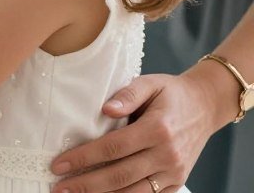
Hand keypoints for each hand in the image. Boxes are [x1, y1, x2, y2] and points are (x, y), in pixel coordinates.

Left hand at [51, 73, 215, 192]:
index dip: (84, 158)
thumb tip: (105, 109)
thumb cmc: (171, 93)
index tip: (59, 164)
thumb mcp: (150, 83)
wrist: (206, 106)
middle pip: (120, 175)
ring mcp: (174, 172)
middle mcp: (167, 154)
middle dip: (86, 184)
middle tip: (59, 188)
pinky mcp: (177, 182)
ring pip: (133, 192)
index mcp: (157, 129)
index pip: (113, 148)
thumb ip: (127, 94)